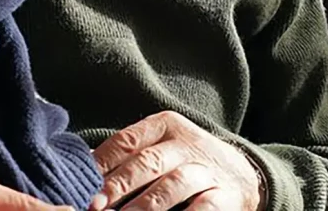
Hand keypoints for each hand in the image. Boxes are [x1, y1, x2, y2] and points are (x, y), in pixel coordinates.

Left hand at [93, 111, 262, 209]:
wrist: (243, 170)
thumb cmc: (186, 159)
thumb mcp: (160, 146)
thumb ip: (129, 154)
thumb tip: (85, 165)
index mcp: (164, 125)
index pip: (127, 140)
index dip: (104, 161)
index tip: (83, 180)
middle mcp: (185, 143)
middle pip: (147, 161)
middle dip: (118, 184)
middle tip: (95, 204)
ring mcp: (206, 169)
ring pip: (172, 185)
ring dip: (145, 205)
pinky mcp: (226, 196)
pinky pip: (203, 208)